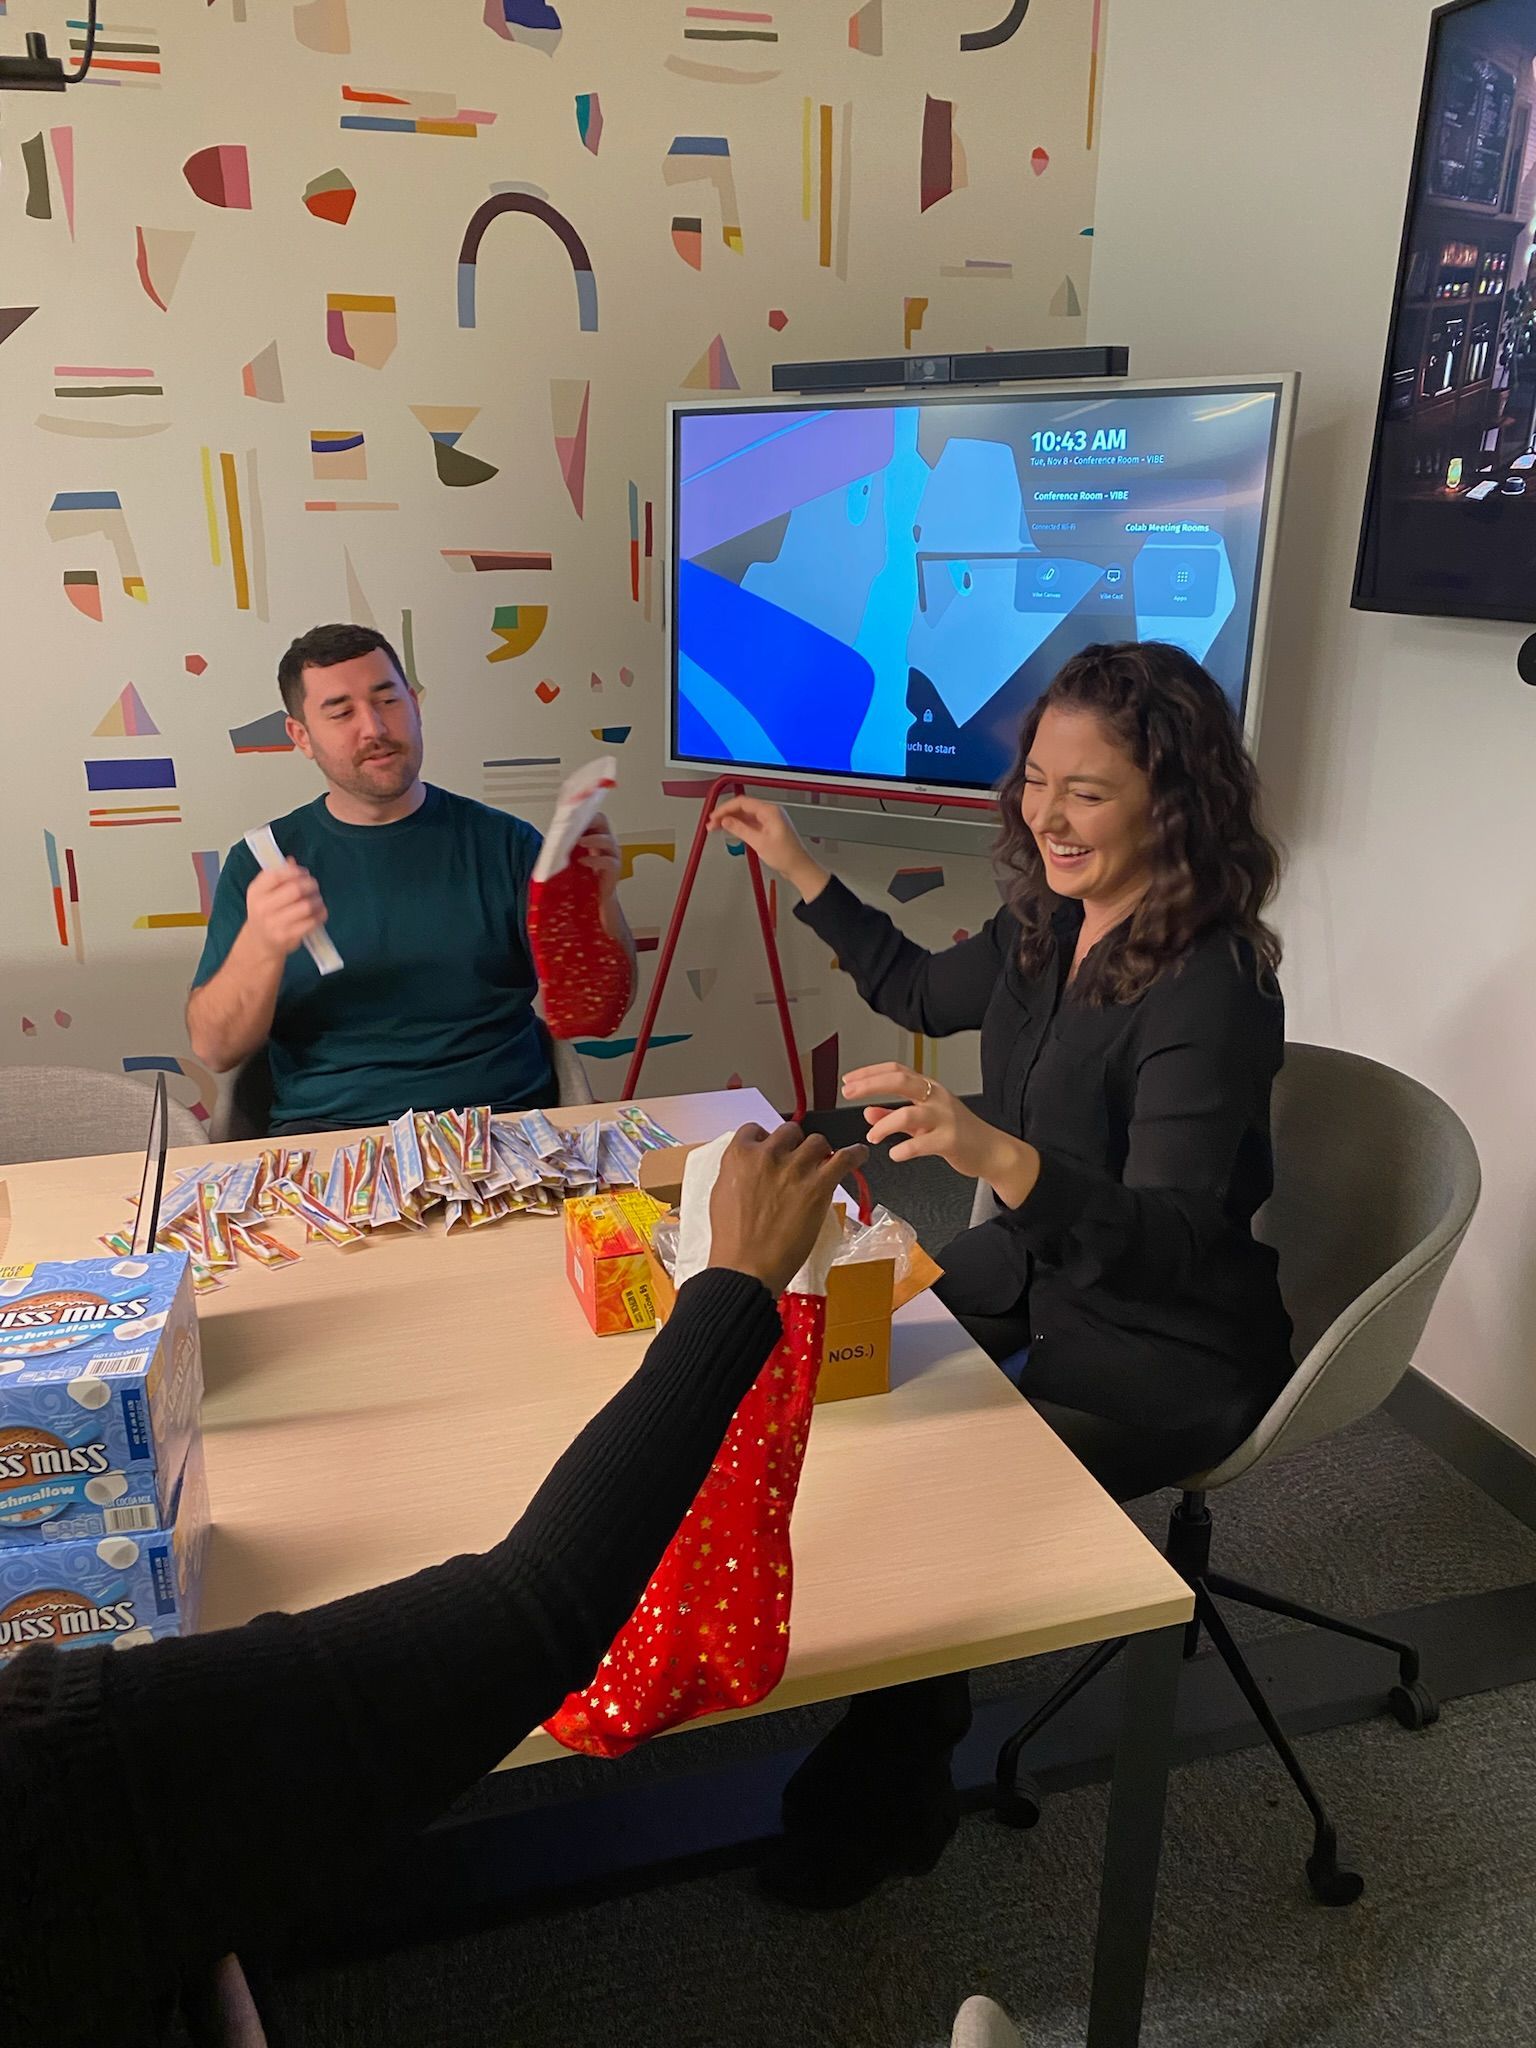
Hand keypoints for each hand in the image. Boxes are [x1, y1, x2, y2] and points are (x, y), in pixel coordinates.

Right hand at [242, 861, 327, 964]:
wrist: (260, 941)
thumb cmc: (266, 911)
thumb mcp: (265, 892)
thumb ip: (278, 875)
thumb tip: (292, 861)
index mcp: (256, 891)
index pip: (277, 875)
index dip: (295, 871)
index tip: (304, 873)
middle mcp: (262, 907)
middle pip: (295, 889)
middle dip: (310, 885)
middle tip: (314, 886)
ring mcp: (274, 923)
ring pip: (306, 905)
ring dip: (317, 900)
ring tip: (317, 900)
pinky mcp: (287, 936)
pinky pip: (311, 921)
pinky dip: (320, 914)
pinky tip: (319, 912)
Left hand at [573, 812, 621, 905]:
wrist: (594, 898)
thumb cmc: (583, 877)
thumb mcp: (571, 857)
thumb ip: (565, 844)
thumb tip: (552, 834)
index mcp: (595, 836)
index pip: (593, 817)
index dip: (583, 813)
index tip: (570, 813)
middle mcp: (605, 842)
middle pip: (602, 822)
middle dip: (590, 821)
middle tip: (576, 825)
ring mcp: (612, 855)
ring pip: (608, 840)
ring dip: (592, 839)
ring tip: (579, 841)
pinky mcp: (614, 869)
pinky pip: (608, 861)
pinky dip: (595, 860)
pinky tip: (583, 861)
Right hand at [706, 797, 827, 899]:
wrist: (799, 867)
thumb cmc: (786, 856)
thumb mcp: (759, 842)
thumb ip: (740, 829)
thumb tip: (726, 821)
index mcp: (770, 811)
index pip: (742, 802)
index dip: (725, 808)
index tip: (714, 816)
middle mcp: (770, 813)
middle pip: (742, 807)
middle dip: (725, 814)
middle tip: (712, 823)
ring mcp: (769, 820)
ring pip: (744, 815)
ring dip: (730, 820)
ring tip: (716, 828)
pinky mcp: (768, 828)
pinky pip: (749, 823)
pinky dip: (738, 826)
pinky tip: (729, 830)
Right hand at [708, 1122, 867, 1295]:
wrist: (746, 1265)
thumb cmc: (731, 1237)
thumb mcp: (721, 1192)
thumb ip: (738, 1170)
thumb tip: (752, 1165)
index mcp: (740, 1155)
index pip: (756, 1130)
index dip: (767, 1140)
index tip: (773, 1150)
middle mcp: (768, 1154)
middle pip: (790, 1132)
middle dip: (794, 1144)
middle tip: (796, 1162)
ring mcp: (796, 1168)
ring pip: (817, 1142)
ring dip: (819, 1152)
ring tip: (821, 1165)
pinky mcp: (819, 1185)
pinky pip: (845, 1158)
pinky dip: (855, 1154)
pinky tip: (858, 1155)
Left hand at [841, 1063, 1040, 1206]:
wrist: (991, 1150)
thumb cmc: (958, 1133)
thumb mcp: (922, 1121)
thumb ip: (894, 1115)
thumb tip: (867, 1112)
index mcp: (929, 1089)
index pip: (896, 1070)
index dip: (870, 1072)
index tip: (848, 1080)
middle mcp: (936, 1097)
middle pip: (900, 1080)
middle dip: (870, 1085)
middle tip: (848, 1093)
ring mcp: (945, 1118)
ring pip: (909, 1113)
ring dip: (884, 1125)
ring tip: (872, 1136)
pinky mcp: (951, 1140)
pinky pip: (922, 1143)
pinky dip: (904, 1149)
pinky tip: (895, 1154)